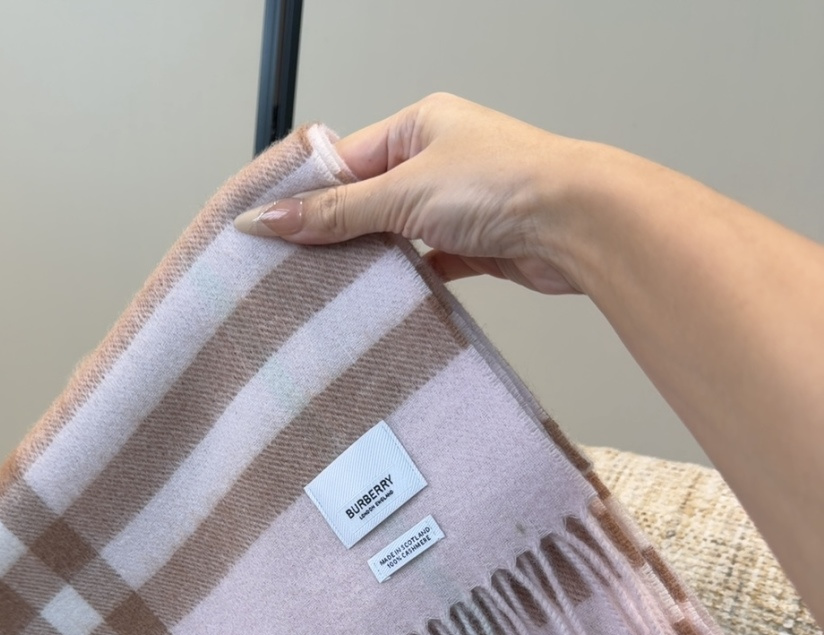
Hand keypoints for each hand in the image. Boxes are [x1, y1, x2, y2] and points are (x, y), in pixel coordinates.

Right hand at [234, 93, 581, 294]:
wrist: (578, 224)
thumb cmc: (509, 183)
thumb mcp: (403, 193)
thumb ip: (335, 212)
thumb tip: (274, 218)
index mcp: (419, 125)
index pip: (344, 160)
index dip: (306, 195)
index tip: (268, 227)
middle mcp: (438, 160)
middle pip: (366, 200)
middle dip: (335, 232)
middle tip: (294, 265)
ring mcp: (457, 203)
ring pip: (395, 236)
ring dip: (371, 260)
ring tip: (333, 287)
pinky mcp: (474, 244)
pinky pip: (425, 265)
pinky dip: (406, 281)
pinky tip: (383, 298)